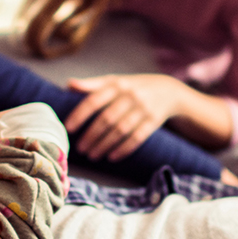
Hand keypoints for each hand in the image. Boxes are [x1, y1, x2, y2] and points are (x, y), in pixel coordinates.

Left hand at [65, 74, 182, 161]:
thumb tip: (69, 84)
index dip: (80, 115)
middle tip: (80, 149)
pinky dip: (123, 149)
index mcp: (117, 85)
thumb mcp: (115, 81)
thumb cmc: (133, 87)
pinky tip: (111, 157)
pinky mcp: (153, 121)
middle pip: (107, 119)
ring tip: (92, 155)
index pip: (94, 101)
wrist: (169, 91)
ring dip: (104, 145)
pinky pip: (137, 138)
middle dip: (91, 136)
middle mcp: (130, 96)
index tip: (68, 128)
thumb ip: (92, 84)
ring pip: (120, 130)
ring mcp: (143, 109)